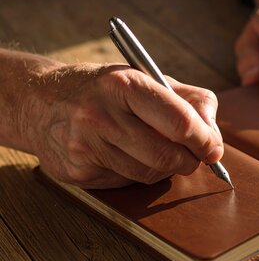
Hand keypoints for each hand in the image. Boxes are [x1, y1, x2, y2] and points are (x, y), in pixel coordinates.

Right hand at [25, 64, 222, 187]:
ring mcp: (87, 146)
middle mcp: (101, 115)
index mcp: (124, 84)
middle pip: (167, 156)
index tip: (213, 149)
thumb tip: (214, 138)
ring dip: (165, 168)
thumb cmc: (106, 90)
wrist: (41, 100)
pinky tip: (128, 156)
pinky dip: (138, 173)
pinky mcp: (79, 172)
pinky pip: (127, 182)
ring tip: (159, 151)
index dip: (205, 141)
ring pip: (149, 174)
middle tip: (193, 156)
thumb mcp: (148, 79)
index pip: (179, 121)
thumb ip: (190, 101)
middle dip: (189, 160)